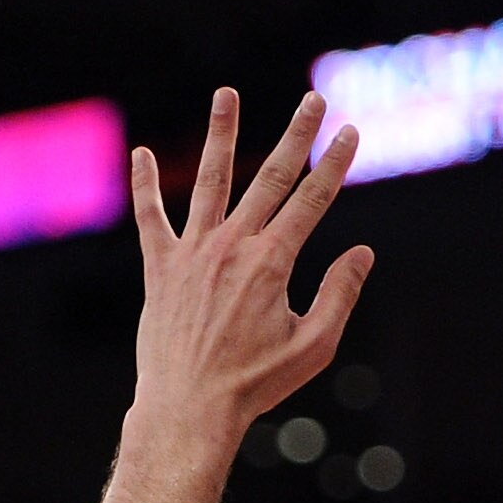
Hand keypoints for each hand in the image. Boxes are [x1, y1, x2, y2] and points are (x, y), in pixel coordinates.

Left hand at [129, 88, 373, 452]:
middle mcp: (232, 246)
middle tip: (312, 101)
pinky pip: (151, 217)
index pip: (311, 200)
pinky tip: (140, 153)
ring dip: (221, 134)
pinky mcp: (161, 268)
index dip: (335, 164)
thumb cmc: (255, 383)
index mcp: (272, 263)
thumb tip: (362, 253)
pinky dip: (144, 185)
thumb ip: (339, 295)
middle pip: (270, 177)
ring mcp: (193, 252)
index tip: (351, 132)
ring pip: (209, 180)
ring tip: (227, 94)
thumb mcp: (314, 347)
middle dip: (296, 135)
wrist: (190, 408)